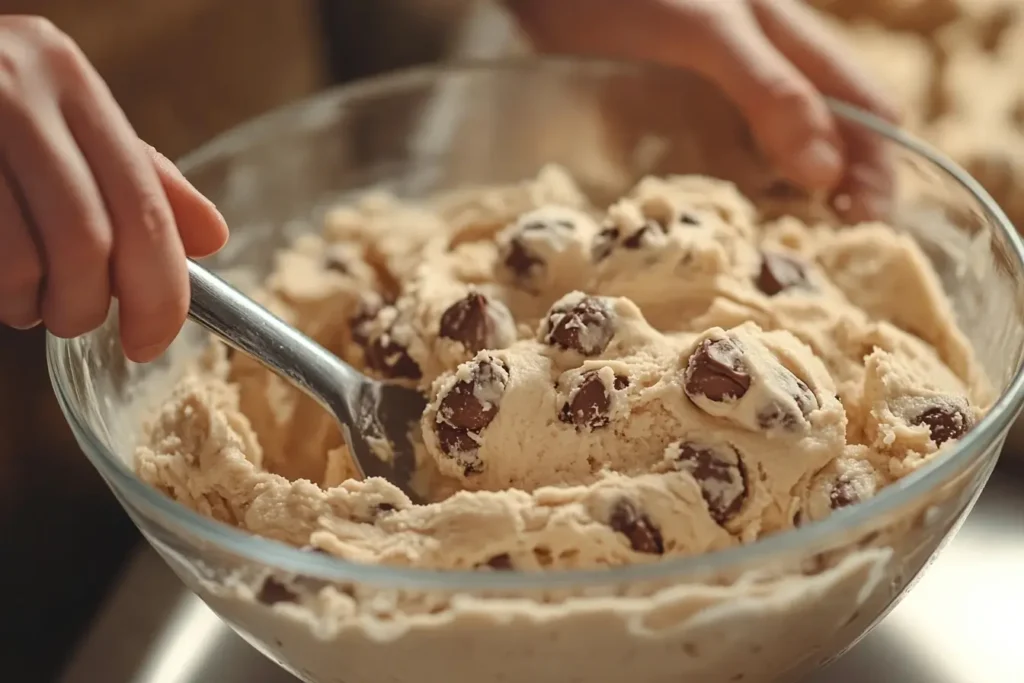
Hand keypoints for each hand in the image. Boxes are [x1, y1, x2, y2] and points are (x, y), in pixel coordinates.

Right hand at [0, 17, 227, 361]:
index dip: (160, 289)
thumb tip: (211, 237)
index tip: (153, 338)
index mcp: (69, 79)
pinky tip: (1, 284)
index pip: (144, 204)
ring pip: (26, 260)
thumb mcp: (60, 123)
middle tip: (78, 319)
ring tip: (27, 296)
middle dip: (90, 304)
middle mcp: (16, 90)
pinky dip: (2, 293)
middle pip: (89, 239)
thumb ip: (135, 177)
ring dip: (35, 304)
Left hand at [505, 0, 898, 220]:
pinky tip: (712, 228)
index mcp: (798, 44)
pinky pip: (714, 163)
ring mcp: (720, 96)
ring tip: (770, 258)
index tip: (868, 234)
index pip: (870, 113)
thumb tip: (826, 174)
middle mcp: (768, 74)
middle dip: (833, 200)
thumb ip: (769, 91)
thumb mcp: (709, 33)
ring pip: (771, 158)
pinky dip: (724, 196)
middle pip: (826, 144)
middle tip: (817, 263)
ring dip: (777, 205)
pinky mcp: (673, 114)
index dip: (880, 171)